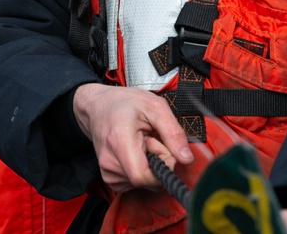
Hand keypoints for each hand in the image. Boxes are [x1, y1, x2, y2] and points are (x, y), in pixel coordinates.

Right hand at [72, 83, 193, 192]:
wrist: (99, 106)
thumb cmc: (125, 103)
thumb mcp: (156, 107)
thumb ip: (173, 133)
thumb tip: (186, 158)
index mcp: (119, 141)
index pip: (142, 176)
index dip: (162, 168)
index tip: (165, 148)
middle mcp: (109, 161)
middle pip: (146, 179)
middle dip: (158, 161)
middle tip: (152, 138)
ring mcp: (107, 171)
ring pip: (143, 182)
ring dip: (150, 164)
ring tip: (142, 142)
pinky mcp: (109, 178)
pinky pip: (136, 183)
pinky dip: (142, 168)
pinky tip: (136, 151)